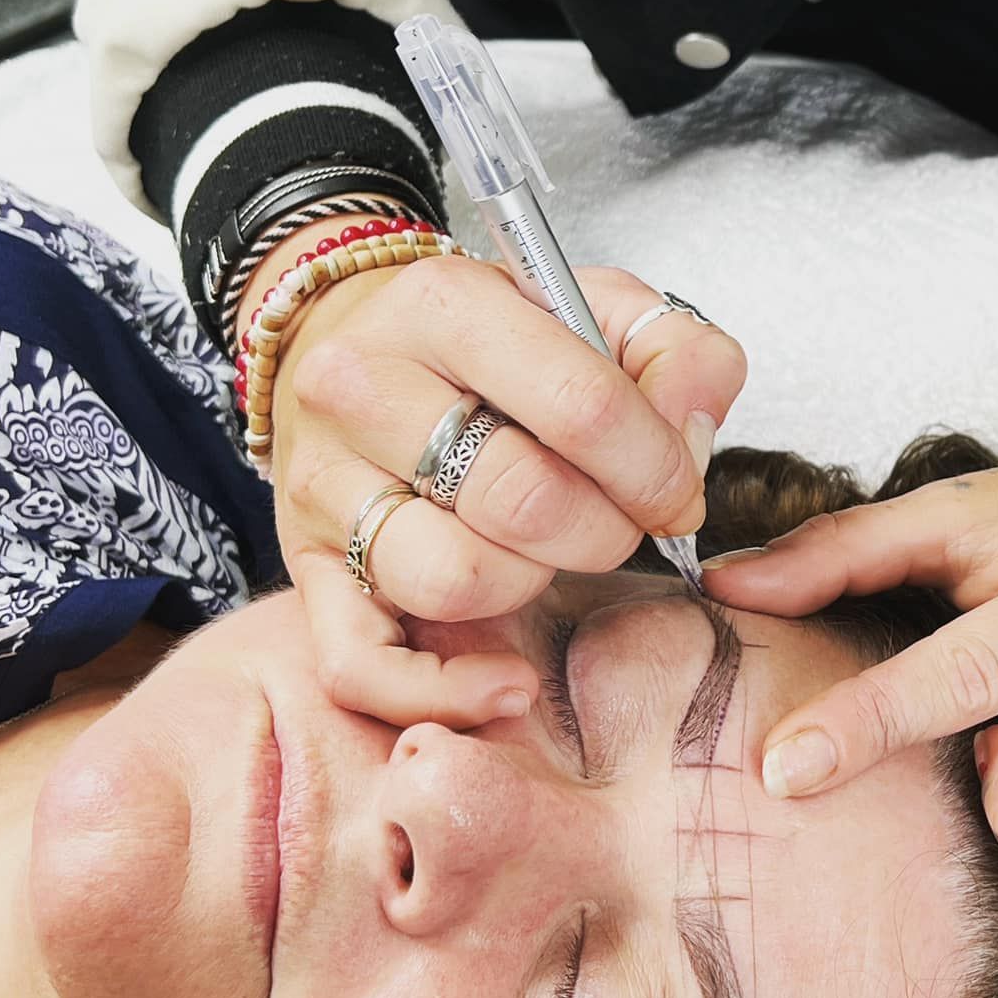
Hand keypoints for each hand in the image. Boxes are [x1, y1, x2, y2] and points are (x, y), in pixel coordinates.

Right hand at [257, 232, 745, 729]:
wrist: (352, 341)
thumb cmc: (489, 338)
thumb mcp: (596, 308)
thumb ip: (679, 353)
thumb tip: (692, 434)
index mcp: (445, 305)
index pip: (582, 406)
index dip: (658, 467)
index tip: (677, 492)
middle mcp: (364, 387)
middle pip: (524, 501)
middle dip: (607, 530)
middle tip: (621, 522)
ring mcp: (324, 483)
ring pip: (457, 579)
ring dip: (534, 584)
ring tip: (546, 552)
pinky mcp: (305, 567)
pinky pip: (363, 666)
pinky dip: (446, 692)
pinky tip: (507, 679)